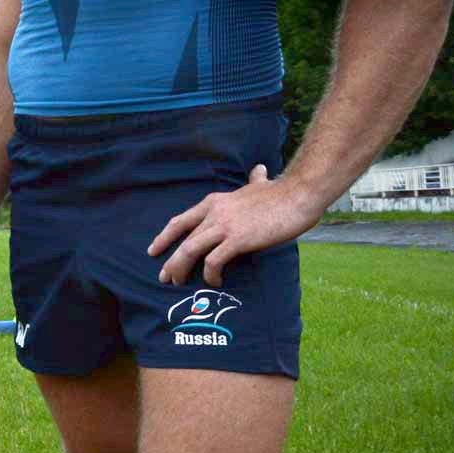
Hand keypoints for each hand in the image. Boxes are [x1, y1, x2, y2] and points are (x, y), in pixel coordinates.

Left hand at [148, 165, 319, 286]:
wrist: (299, 194)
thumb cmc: (283, 193)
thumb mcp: (259, 185)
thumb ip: (254, 181)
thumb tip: (258, 169)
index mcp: (214, 202)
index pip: (181, 220)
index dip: (165, 236)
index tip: (154, 250)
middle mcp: (214, 213)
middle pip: (183, 240)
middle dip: (171, 261)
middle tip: (165, 277)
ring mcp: (225, 226)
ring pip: (190, 250)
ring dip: (182, 268)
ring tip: (180, 283)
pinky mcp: (238, 239)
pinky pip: (214, 261)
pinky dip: (210, 274)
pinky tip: (215, 281)